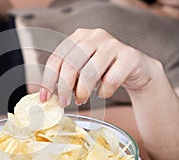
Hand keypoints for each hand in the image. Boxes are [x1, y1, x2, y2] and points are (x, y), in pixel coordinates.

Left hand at [40, 28, 160, 106]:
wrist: (136, 69)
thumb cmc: (103, 71)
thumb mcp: (81, 70)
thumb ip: (66, 76)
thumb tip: (47, 95)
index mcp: (78, 37)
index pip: (56, 58)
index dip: (48, 79)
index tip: (44, 97)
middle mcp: (94, 36)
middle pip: (70, 64)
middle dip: (64, 88)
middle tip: (63, 103)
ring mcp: (113, 44)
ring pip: (89, 72)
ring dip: (82, 92)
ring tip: (81, 100)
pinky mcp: (130, 56)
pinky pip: (111, 80)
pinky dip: (104, 92)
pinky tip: (103, 93)